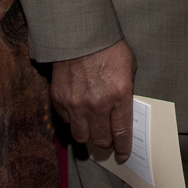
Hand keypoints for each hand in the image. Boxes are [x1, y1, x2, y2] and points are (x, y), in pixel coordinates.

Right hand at [51, 39, 137, 159]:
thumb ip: (126, 91)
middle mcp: (97, 104)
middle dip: (106, 143)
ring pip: (81, 136)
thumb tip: (123, 111)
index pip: (122, 133)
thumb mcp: (128, 67)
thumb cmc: (108, 47)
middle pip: (101, 139)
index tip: (123, 154)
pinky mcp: (59, 99)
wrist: (79, 33)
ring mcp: (76, 103)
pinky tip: (78, 112)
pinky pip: (67, 121)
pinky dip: (73, 120)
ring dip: (88, 135)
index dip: (123, 148)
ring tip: (92, 129)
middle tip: (108, 140)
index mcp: (119, 95)